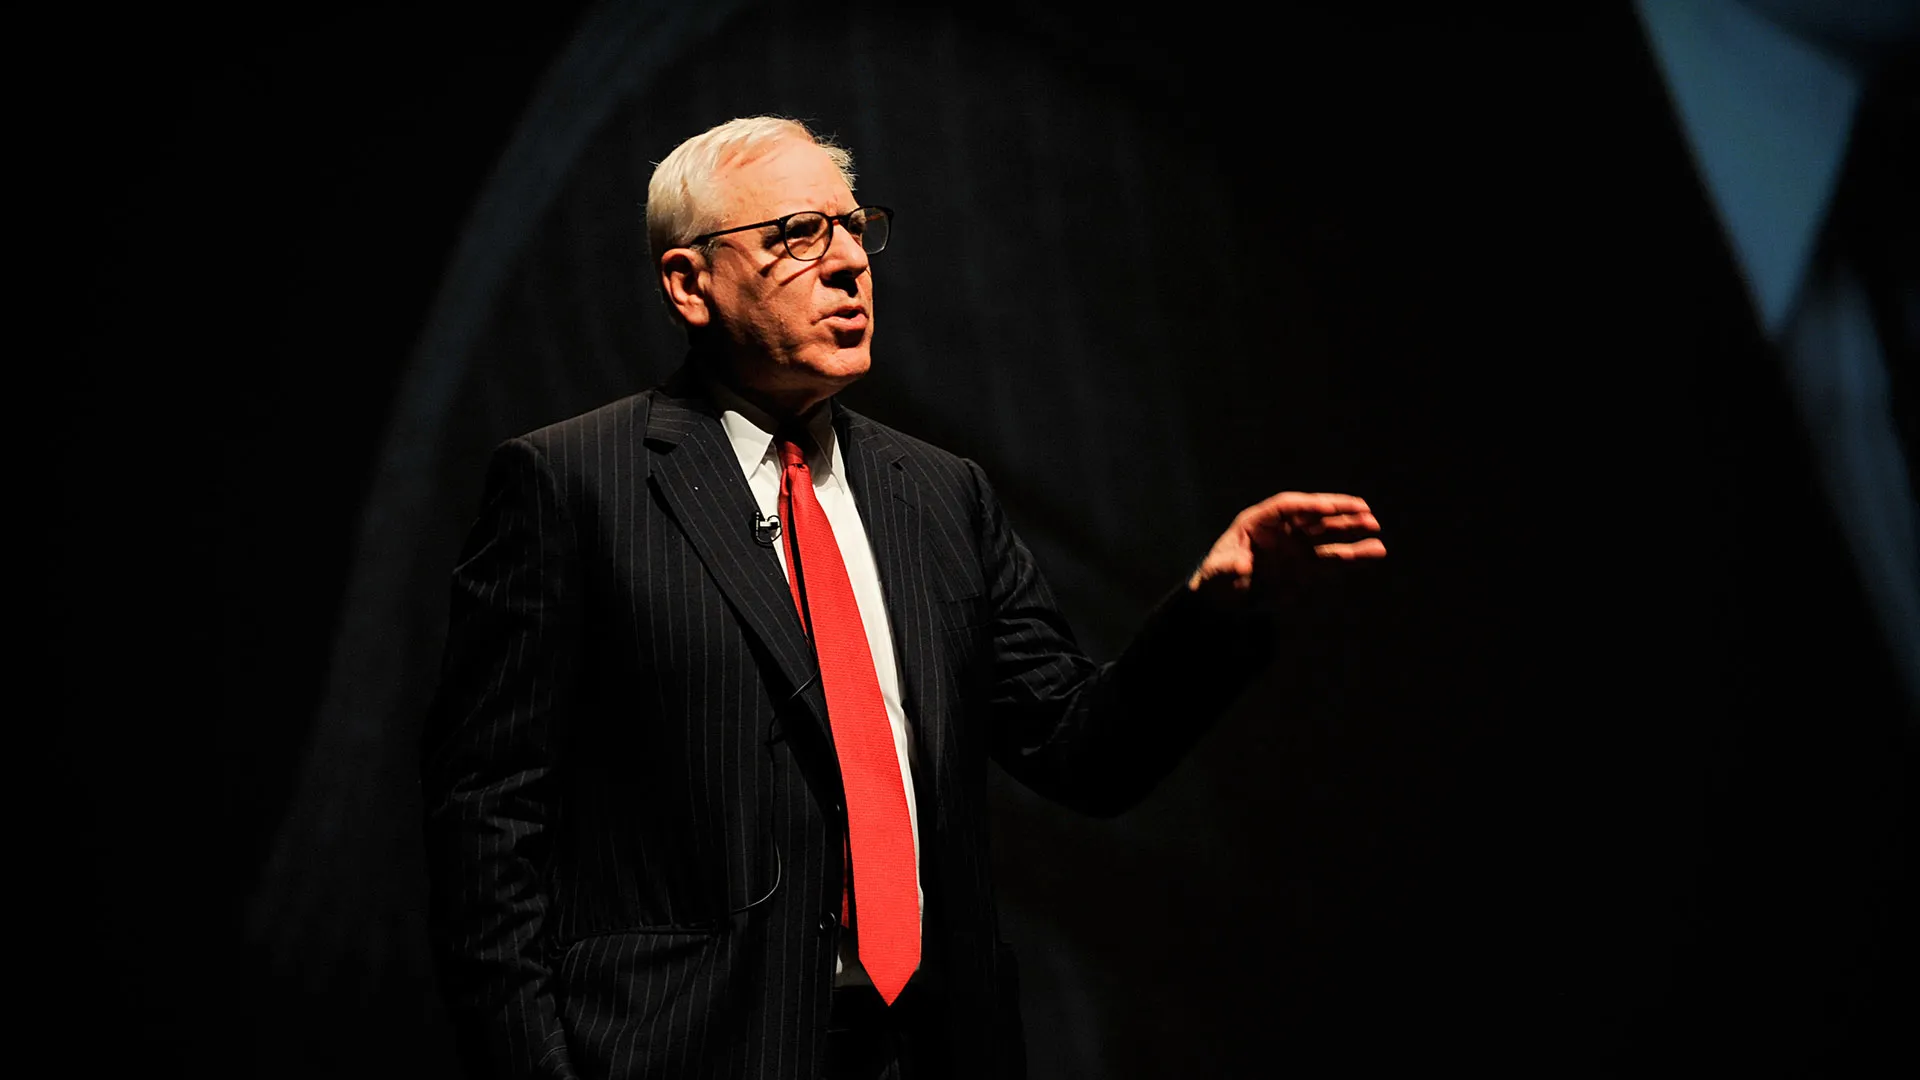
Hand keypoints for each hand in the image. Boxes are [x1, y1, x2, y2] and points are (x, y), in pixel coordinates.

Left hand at [1188, 491, 1384, 604]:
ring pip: (1328, 536)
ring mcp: (1296, 549)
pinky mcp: (1306, 568)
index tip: (1328, 508)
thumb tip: (1241, 566)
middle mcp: (1282, 531)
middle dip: (1339, 512)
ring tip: (1376, 531)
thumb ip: (1230, 568)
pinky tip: (1373, 552)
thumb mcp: (1217, 573)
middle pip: (1314, 516)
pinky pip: (1333, 560)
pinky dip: (1353, 557)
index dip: (1308, 505)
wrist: (1224, 601)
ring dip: (1352, 533)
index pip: (1286, 507)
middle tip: (1365, 511)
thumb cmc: (1216, 579)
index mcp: (1258, 523)